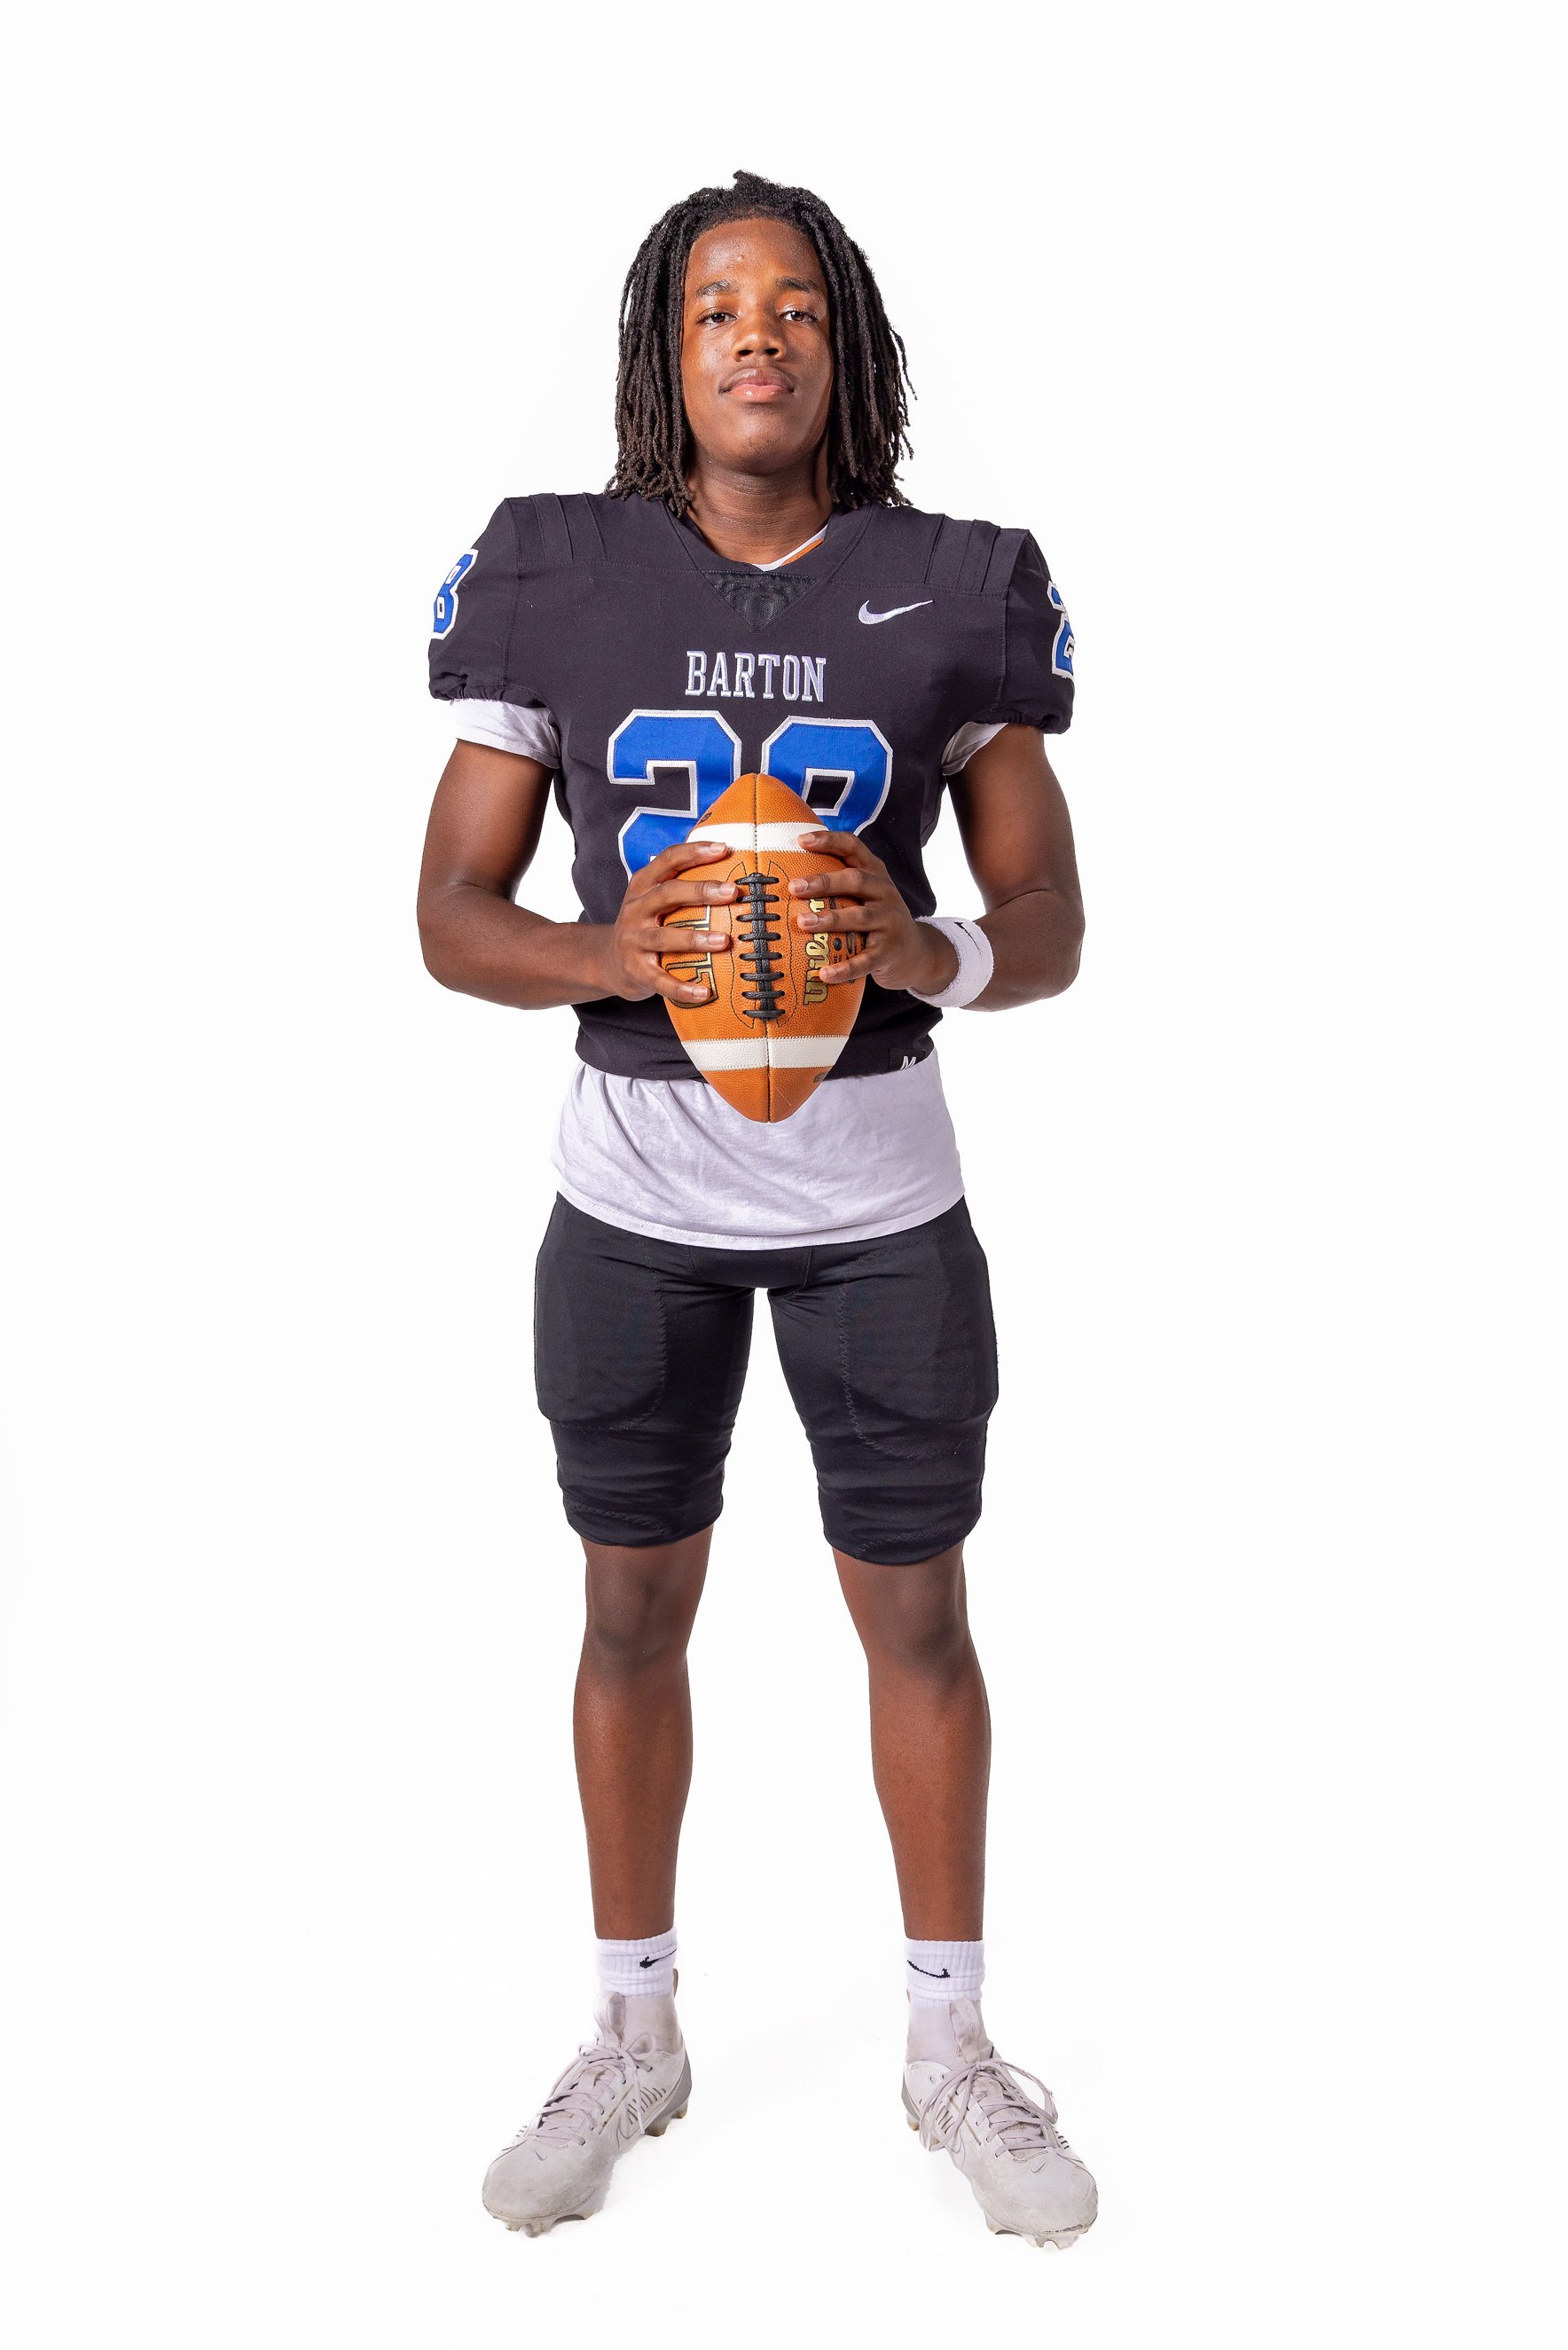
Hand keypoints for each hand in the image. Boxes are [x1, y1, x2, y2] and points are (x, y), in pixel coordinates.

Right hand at [599, 840, 735, 1004]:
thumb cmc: (645, 926)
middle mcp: (635, 909)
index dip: (694, 852)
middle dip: (701, 891)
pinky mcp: (635, 971)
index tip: (723, 848)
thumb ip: (681, 884)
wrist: (607, 961)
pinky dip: (682, 988)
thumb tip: (731, 868)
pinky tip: (705, 993)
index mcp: (642, 886)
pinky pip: (660, 981)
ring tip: (724, 941)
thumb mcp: (653, 899)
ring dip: (695, 939)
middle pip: (668, 894)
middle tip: (732, 892)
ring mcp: (632, 941)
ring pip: (664, 937)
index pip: (667, 861)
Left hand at [788, 832, 958, 994]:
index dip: (829, 841)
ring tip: (803, 922)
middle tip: (795, 887)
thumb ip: (839, 886)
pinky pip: (865, 960)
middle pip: (856, 881)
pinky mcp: (889, 952)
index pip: (854, 848)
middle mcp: (886, 894)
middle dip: (824, 882)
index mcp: (876, 875)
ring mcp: (890, 923)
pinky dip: (844, 968)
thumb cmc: (877, 921)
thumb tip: (788, 881)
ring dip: (830, 919)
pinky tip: (824, 974)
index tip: (802, 841)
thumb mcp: (866, 896)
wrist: (917, 953)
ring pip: (860, 917)